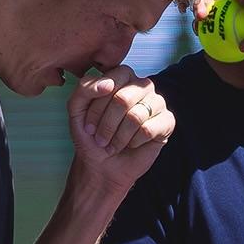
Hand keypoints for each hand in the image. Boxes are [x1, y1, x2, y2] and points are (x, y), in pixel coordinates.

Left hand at [68, 66, 174, 194]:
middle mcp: (142, 86)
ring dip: (119, 137)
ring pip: (136, 116)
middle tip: (100, 139)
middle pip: (123, 99)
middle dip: (107, 125)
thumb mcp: (76, 110)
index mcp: (122, 77)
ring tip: (114, 144)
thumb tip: (109, 83)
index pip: (113, 80)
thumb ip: (84, 88)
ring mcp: (157, 103)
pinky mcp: (167, 122)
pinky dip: (134, 142)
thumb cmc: (90, 136)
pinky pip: (149, 130)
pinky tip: (132, 145)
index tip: (88, 126)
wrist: (101, 167)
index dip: (98, 106)